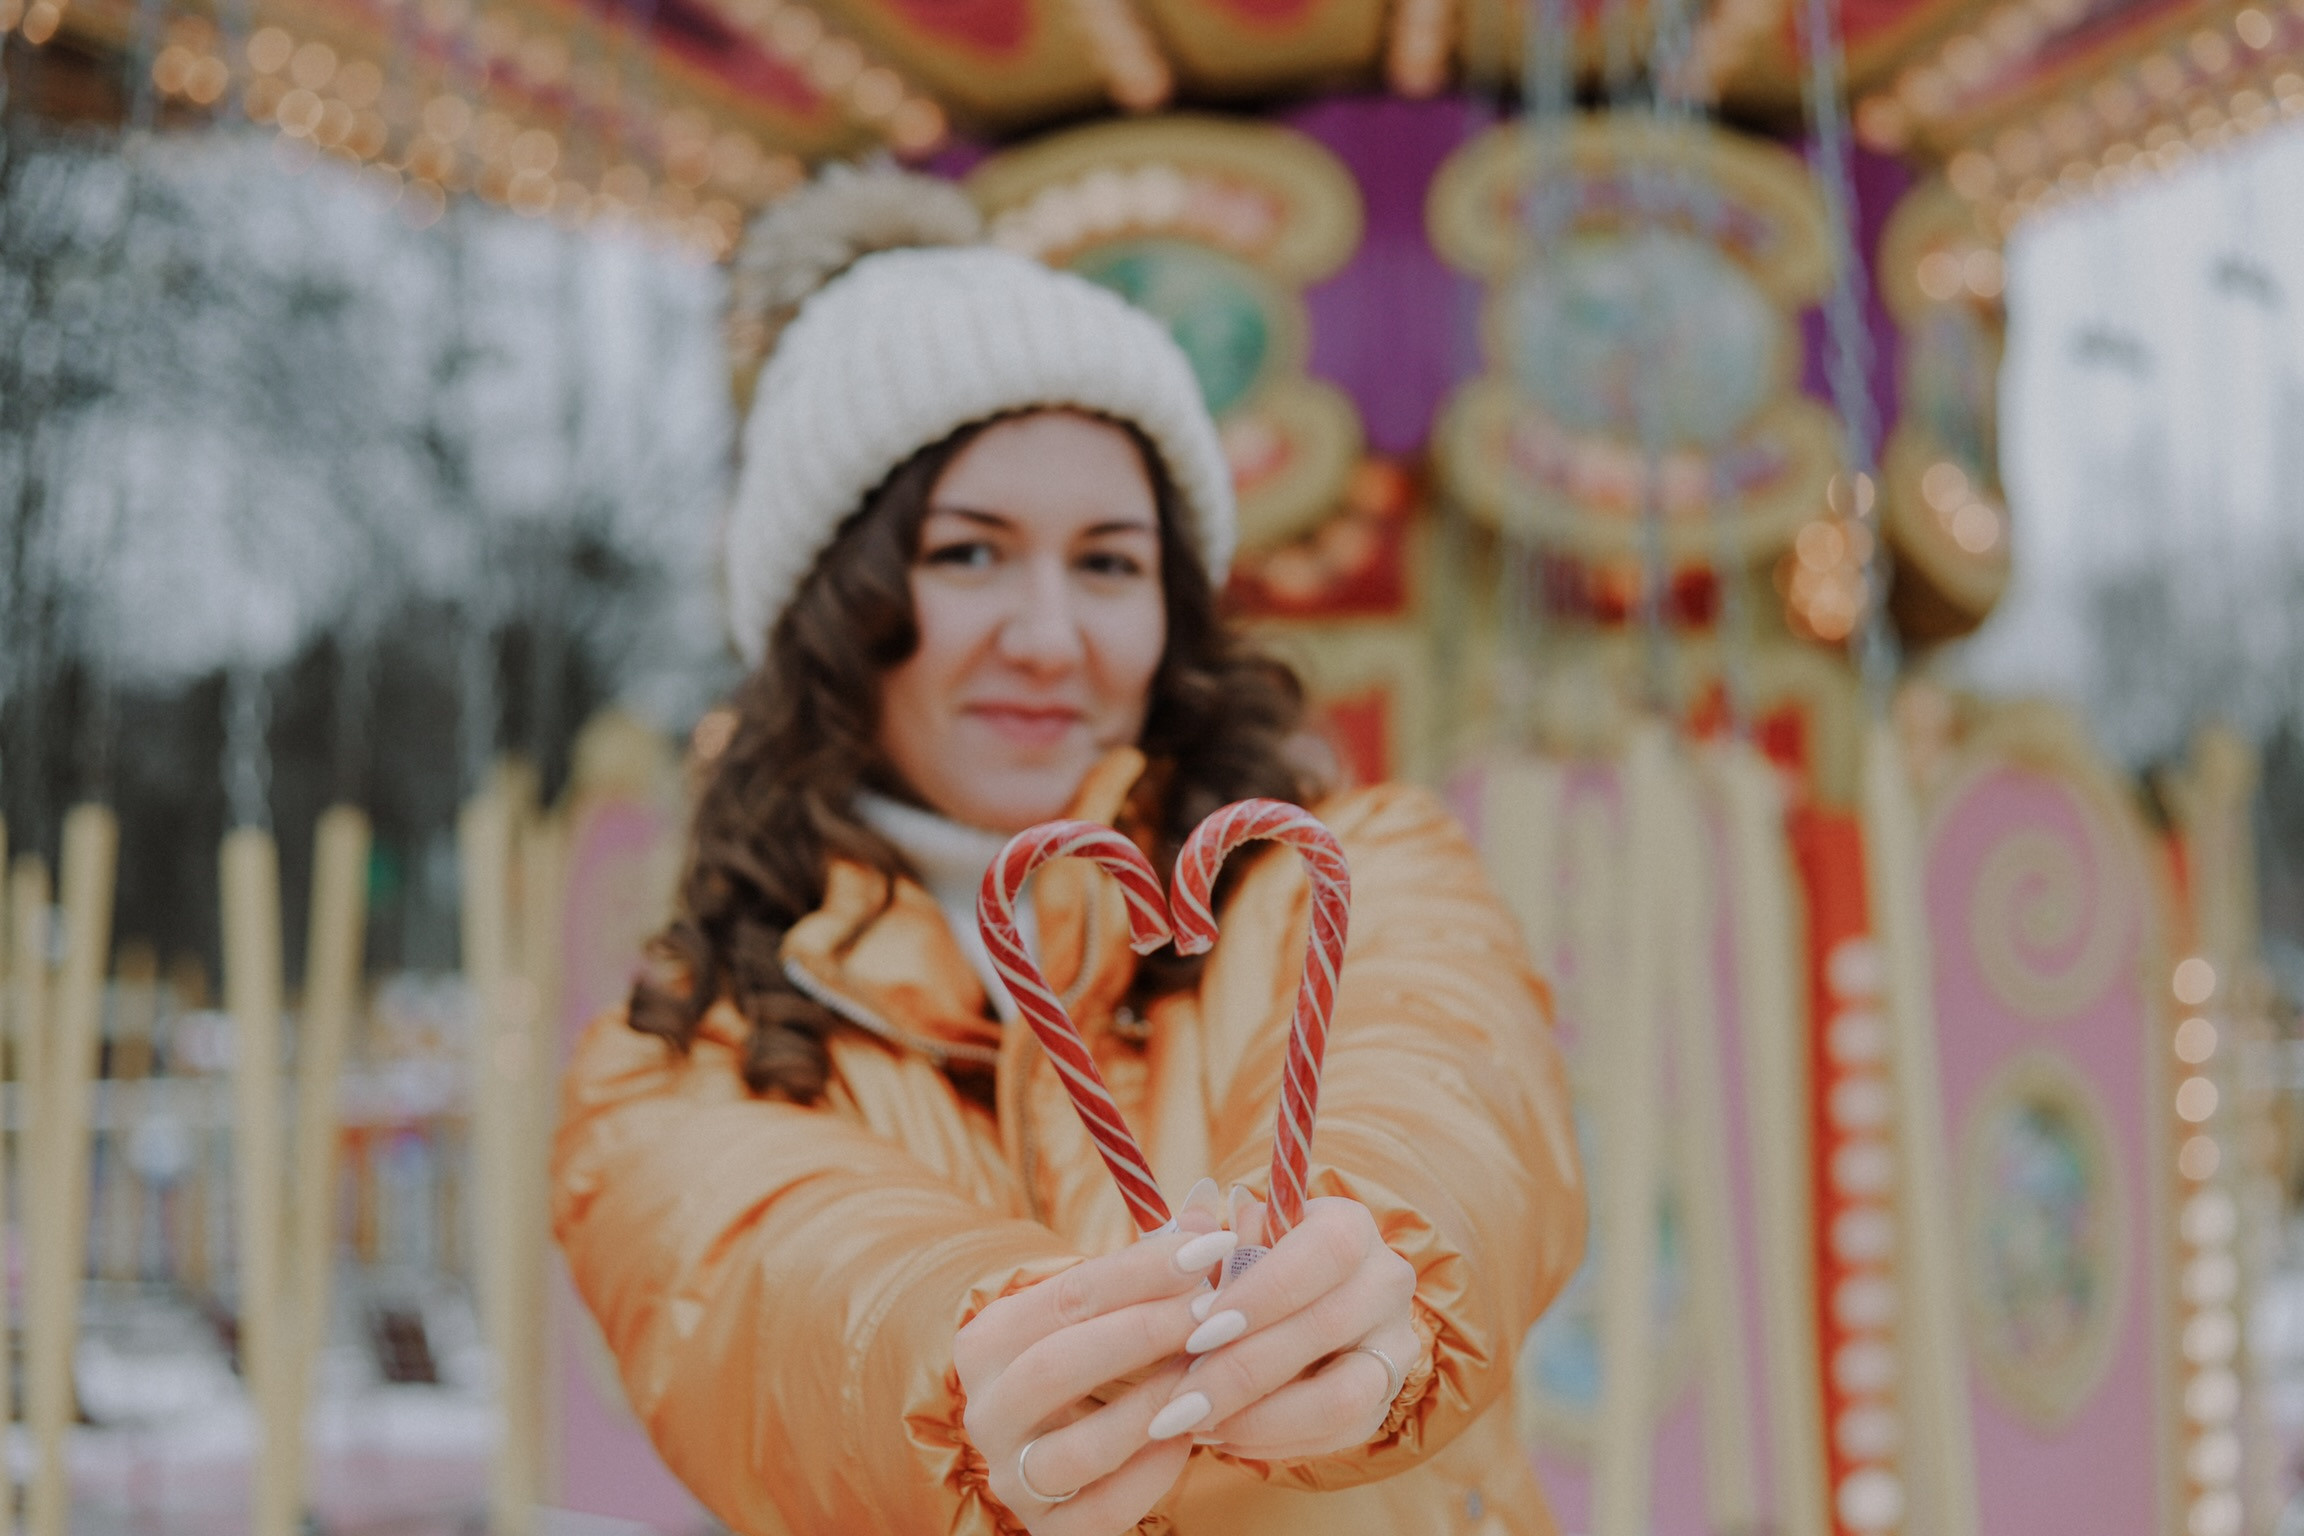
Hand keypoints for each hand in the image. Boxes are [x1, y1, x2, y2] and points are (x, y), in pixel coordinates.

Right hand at [955, 1211, 1235, 1533]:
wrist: (1064, 1443)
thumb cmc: (1098, 1358)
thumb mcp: (1110, 1309)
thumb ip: (1153, 1265)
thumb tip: (1212, 1214)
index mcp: (988, 1341)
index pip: (1066, 1295)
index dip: (1143, 1269)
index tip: (1211, 1245)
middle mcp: (985, 1411)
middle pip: (1058, 1366)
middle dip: (1146, 1332)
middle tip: (1216, 1309)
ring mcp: (1012, 1477)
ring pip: (1080, 1446)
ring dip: (1153, 1405)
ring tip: (1210, 1372)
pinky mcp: (1049, 1531)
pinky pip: (1105, 1508)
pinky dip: (1154, 1472)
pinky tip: (1191, 1435)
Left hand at [1145, 1195, 1417, 1460]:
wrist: (1291, 1303)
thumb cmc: (1247, 1265)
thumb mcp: (1225, 1240)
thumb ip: (1205, 1242)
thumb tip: (1188, 1248)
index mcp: (1350, 1226)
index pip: (1326, 1251)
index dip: (1264, 1294)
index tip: (1200, 1332)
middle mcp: (1385, 1281)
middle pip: (1327, 1327)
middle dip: (1243, 1371)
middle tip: (1180, 1401)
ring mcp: (1394, 1344)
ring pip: (1344, 1395)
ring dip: (1263, 1418)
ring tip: (1200, 1425)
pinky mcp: (1384, 1398)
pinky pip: (1339, 1433)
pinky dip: (1276, 1441)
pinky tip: (1222, 1435)